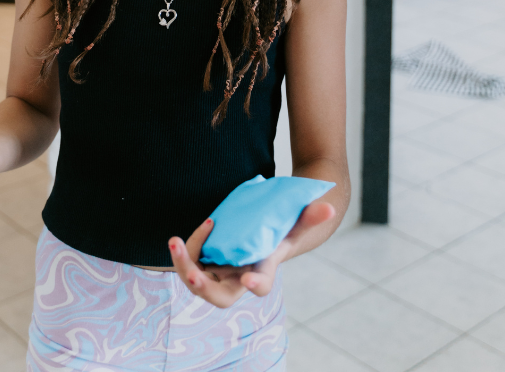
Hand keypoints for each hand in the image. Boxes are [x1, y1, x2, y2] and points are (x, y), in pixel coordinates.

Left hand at [168, 200, 334, 307]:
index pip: (261, 285)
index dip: (256, 284)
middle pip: (219, 297)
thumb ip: (311, 216)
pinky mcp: (206, 261)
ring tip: (174, 242)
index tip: (249, 279)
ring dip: (183, 266)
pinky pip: (191, 261)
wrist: (264, 232)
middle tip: (193, 273)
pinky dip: (187, 249)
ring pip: (198, 283)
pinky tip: (192, 231)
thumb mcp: (296, 221)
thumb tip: (330, 208)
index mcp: (263, 270)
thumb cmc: (282, 229)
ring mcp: (220, 272)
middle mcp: (239, 278)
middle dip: (203, 287)